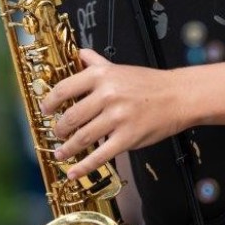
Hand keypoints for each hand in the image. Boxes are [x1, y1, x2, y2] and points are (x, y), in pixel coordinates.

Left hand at [40, 49, 186, 179]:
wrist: (178, 96)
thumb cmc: (149, 83)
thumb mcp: (120, 68)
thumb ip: (96, 61)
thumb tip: (79, 53)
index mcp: (101, 76)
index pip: (64, 89)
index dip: (49, 102)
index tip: (45, 110)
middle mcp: (107, 95)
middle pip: (70, 117)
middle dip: (59, 130)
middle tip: (57, 134)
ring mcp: (117, 117)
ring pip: (82, 138)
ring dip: (67, 149)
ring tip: (62, 152)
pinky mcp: (127, 137)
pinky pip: (100, 155)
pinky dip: (83, 166)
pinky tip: (73, 171)